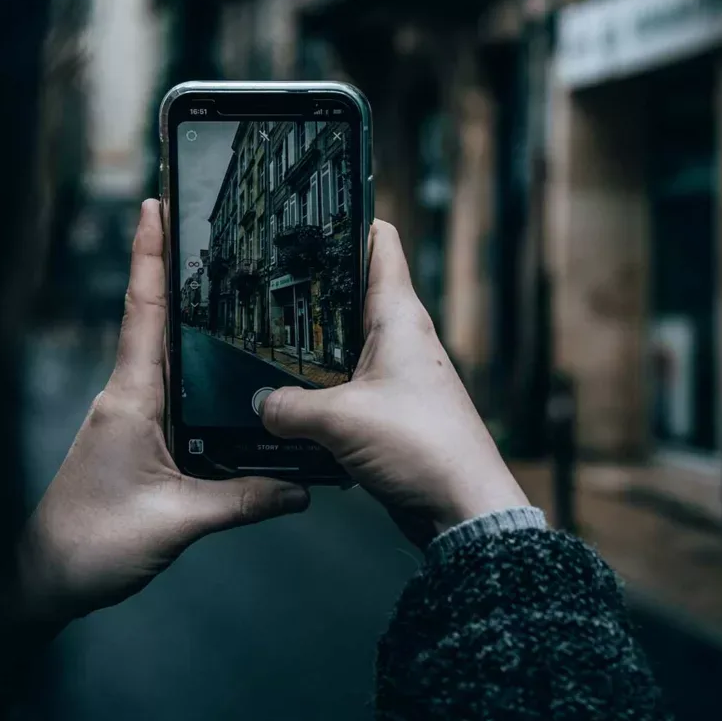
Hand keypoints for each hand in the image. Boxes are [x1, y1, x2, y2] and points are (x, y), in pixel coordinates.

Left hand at [14, 200, 308, 628]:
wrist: (45, 576)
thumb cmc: (93, 543)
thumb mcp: (177, 521)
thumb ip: (243, 500)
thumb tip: (301, 488)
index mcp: (131, 399)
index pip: (143, 313)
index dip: (149, 257)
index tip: (155, 207)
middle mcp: (128, 395)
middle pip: (152, 316)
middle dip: (169, 266)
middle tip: (197, 223)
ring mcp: (129, 413)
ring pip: (160, 349)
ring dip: (180, 309)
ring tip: (218, 277)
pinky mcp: (135, 433)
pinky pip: (167, 384)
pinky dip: (187, 359)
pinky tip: (218, 363)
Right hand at [263, 221, 527, 543]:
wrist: (462, 508)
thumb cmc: (422, 447)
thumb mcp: (340, 420)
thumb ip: (288, 408)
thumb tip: (259, 404)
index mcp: (399, 317)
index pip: (380, 244)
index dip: (347, 221)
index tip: (309, 213)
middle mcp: (401, 338)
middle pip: (352, 293)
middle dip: (312, 288)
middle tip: (263, 281)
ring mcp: (397, 374)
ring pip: (345, 344)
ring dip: (311, 347)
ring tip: (262, 341)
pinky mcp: (391, 410)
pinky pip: (347, 386)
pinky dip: (320, 389)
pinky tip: (287, 400)